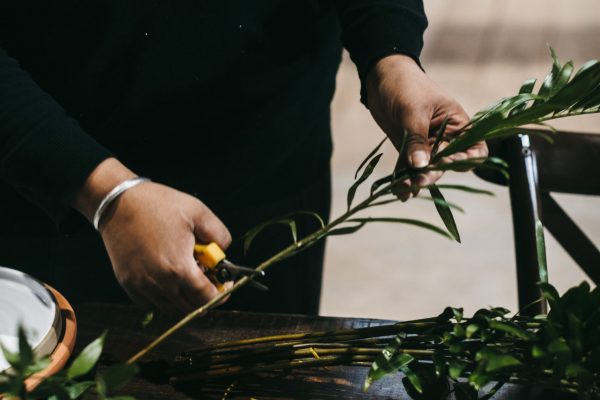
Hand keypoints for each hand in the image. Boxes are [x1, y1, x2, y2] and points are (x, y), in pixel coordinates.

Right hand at [73, 158, 231, 314]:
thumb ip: (219, 235)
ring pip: (171, 308)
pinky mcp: (128, 284)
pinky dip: (164, 298)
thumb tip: (223, 253)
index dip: (220, 295)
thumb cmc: (159, 205)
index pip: (206, 298)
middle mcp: (160, 283)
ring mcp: (141, 286)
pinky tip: (169, 280)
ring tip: (188, 277)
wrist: (119, 202)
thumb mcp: (199, 212)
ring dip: (184, 299)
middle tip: (209, 280)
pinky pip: (150, 304)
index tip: (225, 286)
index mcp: (179, 268)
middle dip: (204, 298)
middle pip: (190, 308)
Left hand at [365, 54, 487, 199]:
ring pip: (426, 169)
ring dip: (415, 181)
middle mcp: (446, 138)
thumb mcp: (413, 111)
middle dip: (432, 174)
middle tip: (416, 181)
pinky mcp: (409, 148)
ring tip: (402, 190)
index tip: (445, 162)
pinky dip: (403, 178)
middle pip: (446, 165)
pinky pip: (409, 168)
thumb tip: (421, 166)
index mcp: (458, 124)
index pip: (474, 150)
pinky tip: (397, 190)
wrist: (381, 76)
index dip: (464, 161)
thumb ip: (417, 140)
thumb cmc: (405, 85)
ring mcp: (427, 145)